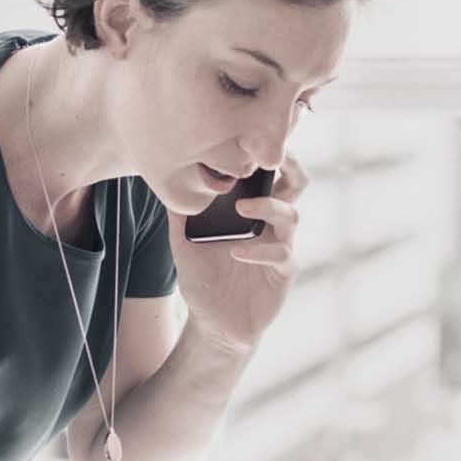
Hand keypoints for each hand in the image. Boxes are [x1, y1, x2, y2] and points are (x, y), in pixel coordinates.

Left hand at [170, 155, 309, 355]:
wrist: (213, 323)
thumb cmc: (203, 279)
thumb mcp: (183, 241)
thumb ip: (179, 211)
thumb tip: (164, 175)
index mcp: (252, 209)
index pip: (268, 173)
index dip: (266, 154)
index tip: (250, 137)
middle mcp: (271, 223)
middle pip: (296, 183)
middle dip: (288, 166)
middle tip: (267, 158)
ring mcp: (280, 246)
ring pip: (291, 215)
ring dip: (268, 206)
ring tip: (242, 207)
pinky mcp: (283, 272)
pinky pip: (282, 254)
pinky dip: (260, 250)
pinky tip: (237, 251)